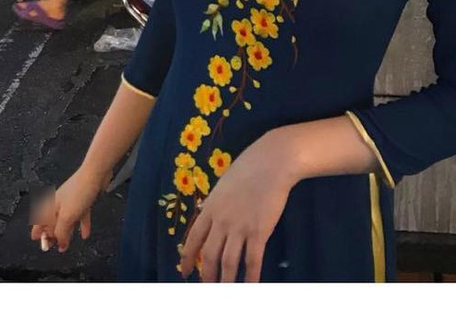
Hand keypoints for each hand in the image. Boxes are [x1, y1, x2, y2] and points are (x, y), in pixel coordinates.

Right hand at [29, 165, 109, 253]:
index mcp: (51, 205)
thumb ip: (61, 232)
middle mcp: (59, 203)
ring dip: (65, 232)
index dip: (38, 231)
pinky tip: (84, 235)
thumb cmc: (79, 191)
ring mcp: (71, 201)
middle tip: (51, 246)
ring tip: (65, 244)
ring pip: (66, 220)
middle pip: (52, 222)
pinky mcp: (83, 200)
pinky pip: (80, 216)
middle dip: (51, 234)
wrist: (96, 174)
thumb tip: (60, 245)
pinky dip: (81, 226)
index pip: (39, 220)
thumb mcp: (67, 216)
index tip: (37, 241)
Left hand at [178, 132, 294, 282]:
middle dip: (207, 275)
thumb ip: (216, 203)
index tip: (184, 272)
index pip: (194, 238)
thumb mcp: (224, 185)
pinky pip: (252, 260)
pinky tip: (249, 286)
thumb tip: (210, 215)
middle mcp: (221, 220)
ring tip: (225, 292)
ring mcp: (240, 227)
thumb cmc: (248, 168)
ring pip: (228, 262)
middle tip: (208, 288)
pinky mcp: (259, 232)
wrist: (271, 163)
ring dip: (225, 281)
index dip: (187, 258)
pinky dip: (250, 277)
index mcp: (210, 207)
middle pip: (209, 255)